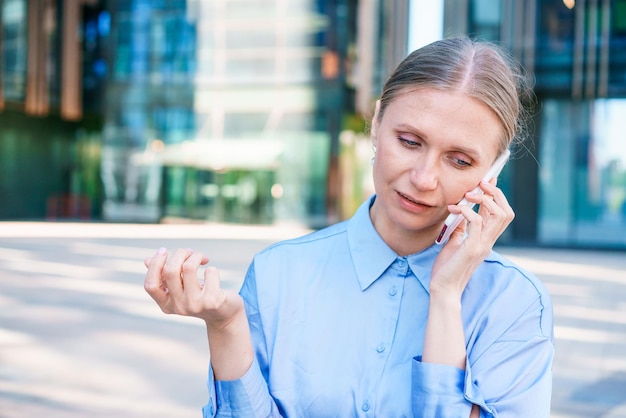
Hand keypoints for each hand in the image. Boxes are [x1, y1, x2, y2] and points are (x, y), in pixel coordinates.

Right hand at [144, 248, 244, 329]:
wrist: (225, 314)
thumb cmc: (200, 295)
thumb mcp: (181, 288)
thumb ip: (165, 276)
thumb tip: (146, 261)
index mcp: (166, 304)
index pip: (150, 285)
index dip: (155, 264)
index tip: (163, 250)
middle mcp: (178, 307)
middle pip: (170, 271)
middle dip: (180, 253)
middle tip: (190, 252)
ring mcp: (195, 305)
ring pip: (189, 267)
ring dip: (197, 256)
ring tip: (203, 258)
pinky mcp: (212, 301)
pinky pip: (209, 272)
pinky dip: (211, 268)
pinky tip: (213, 274)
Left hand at [431, 179, 514, 297]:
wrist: (443, 289)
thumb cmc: (447, 269)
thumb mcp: (454, 243)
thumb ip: (460, 229)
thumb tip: (459, 212)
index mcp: (486, 239)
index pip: (500, 213)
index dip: (496, 195)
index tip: (486, 180)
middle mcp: (489, 241)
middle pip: (506, 211)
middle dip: (495, 193)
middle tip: (479, 184)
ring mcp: (483, 245)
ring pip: (499, 214)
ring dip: (483, 199)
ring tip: (466, 195)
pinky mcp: (473, 248)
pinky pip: (477, 222)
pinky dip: (467, 211)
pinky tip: (453, 209)